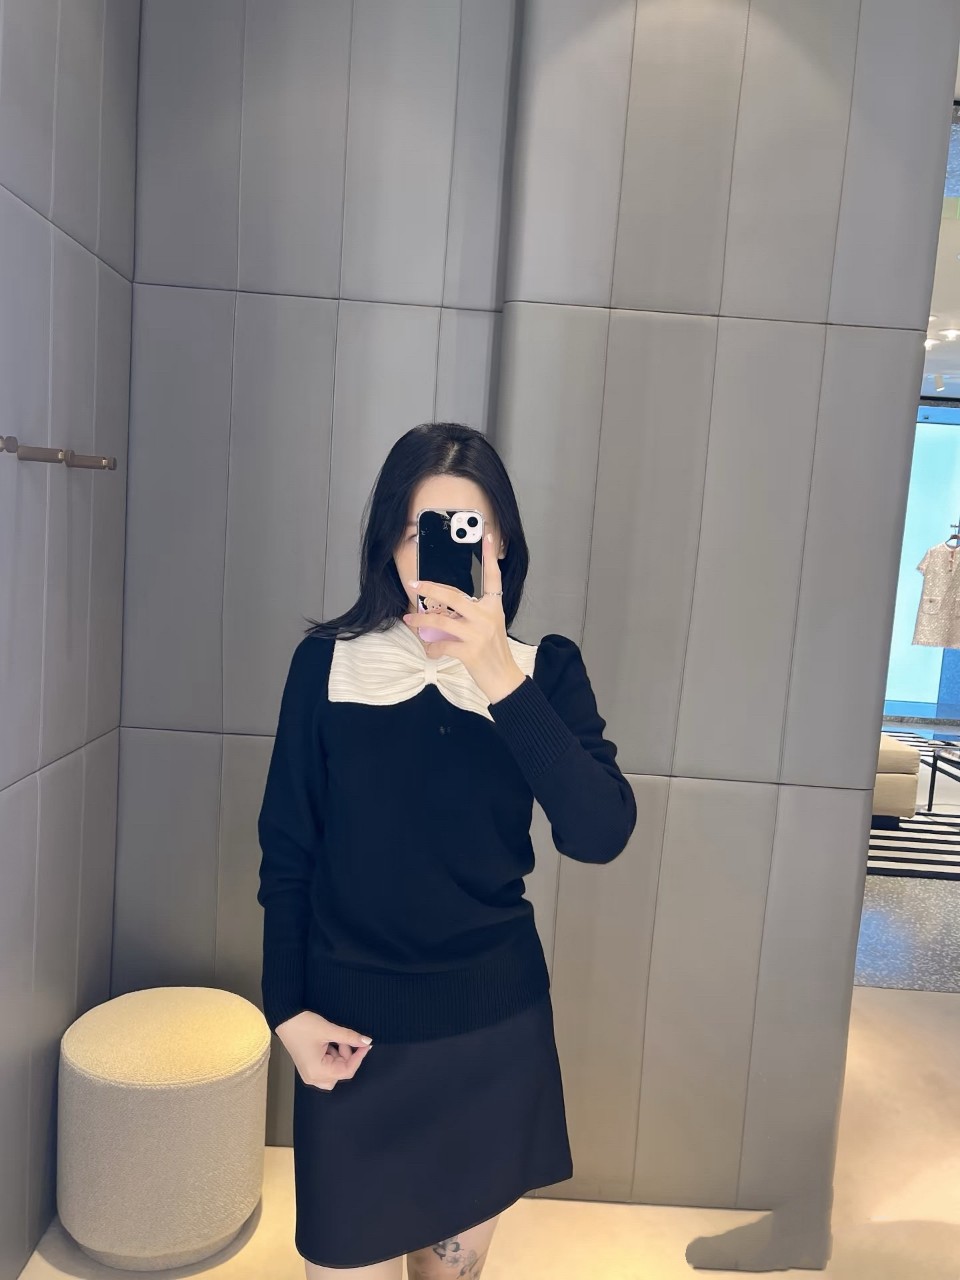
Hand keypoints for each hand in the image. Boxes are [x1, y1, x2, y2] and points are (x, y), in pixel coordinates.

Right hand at [275, 1010, 372, 1090]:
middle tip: (345, 1039)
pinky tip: (329, 1043)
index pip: (346, 1071)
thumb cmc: (302, 1025)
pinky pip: (327, 1067)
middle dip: (347, 1057)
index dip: (358, 1057)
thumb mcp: (328, 1030)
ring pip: (335, 1071)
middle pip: (340, 1073)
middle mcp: (313, 1077)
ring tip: (335, 1039)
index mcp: (317, 1072)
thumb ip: (349, 1037)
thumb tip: (366, 1041)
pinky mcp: (309, 1067)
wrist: (284, 1018)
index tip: (365, 1045)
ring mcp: (310, 1073)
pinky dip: (333, 1056)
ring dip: (340, 1056)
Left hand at [402, 532, 526, 704]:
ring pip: (442, 621)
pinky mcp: (470, 651)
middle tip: (414, 584)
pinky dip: (432, 649)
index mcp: (494, 607)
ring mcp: (478, 634)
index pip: (493, 577)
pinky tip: (431, 650)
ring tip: (409, 619)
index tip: (488, 537)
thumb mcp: (489, 627)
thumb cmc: (493, 652)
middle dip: (430, 589)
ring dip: (421, 620)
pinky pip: (442, 646)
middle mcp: (487, 617)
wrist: (504, 679)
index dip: (490, 557)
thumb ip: (471, 615)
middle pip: (454, 596)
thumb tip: (441, 609)